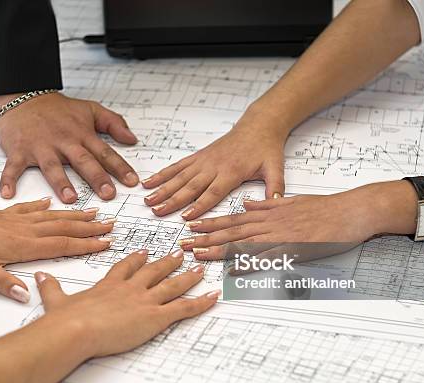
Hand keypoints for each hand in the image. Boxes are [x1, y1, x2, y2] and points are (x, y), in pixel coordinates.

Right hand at [0, 93, 139, 202]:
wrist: (24, 94)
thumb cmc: (58, 108)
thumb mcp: (90, 109)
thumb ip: (114, 123)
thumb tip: (133, 139)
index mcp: (82, 134)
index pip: (105, 152)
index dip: (120, 167)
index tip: (133, 182)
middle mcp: (64, 142)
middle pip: (83, 161)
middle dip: (96, 177)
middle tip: (108, 193)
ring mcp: (40, 147)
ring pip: (52, 166)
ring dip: (60, 182)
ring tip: (70, 198)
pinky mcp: (19, 150)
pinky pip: (13, 167)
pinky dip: (8, 179)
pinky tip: (8, 194)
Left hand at [0, 199, 114, 302]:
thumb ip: (5, 283)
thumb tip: (27, 296)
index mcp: (24, 244)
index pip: (63, 244)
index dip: (87, 244)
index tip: (106, 243)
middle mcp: (25, 229)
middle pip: (64, 227)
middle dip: (90, 227)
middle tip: (111, 224)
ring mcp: (17, 220)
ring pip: (53, 216)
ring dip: (75, 215)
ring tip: (93, 211)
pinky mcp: (5, 215)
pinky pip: (31, 208)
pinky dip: (44, 205)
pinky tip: (51, 202)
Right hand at [35, 249, 219, 356]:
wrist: (75, 328)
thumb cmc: (65, 319)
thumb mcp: (56, 300)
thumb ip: (50, 287)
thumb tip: (38, 276)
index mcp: (109, 285)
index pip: (126, 268)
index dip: (136, 260)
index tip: (143, 253)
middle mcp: (130, 288)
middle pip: (153, 271)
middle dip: (167, 262)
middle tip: (178, 253)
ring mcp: (145, 300)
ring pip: (172, 284)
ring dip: (188, 276)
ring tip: (199, 268)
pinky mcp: (155, 316)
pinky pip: (184, 307)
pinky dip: (201, 302)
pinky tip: (213, 296)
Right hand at [142, 107, 287, 219]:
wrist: (258, 125)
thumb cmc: (266, 148)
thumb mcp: (275, 167)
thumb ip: (275, 186)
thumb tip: (276, 203)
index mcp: (231, 172)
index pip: (213, 192)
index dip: (199, 205)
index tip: (186, 217)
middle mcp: (214, 166)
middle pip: (190, 186)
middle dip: (172, 200)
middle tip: (157, 211)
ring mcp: (204, 161)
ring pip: (180, 176)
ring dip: (162, 188)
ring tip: (148, 199)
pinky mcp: (198, 156)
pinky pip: (178, 166)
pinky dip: (163, 174)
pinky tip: (150, 181)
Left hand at [178, 186, 388, 259]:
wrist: (351, 211)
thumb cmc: (325, 207)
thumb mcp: (292, 200)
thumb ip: (268, 203)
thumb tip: (247, 202)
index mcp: (269, 213)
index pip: (233, 218)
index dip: (211, 223)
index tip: (192, 226)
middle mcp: (270, 223)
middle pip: (231, 231)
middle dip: (205, 238)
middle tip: (184, 244)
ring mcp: (281, 236)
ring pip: (243, 244)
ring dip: (218, 250)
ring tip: (198, 255)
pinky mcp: (294, 249)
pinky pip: (267, 259)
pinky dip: (249, 264)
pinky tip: (233, 271)